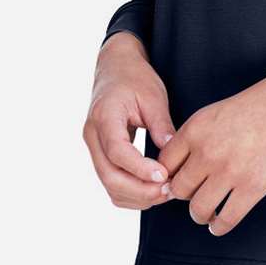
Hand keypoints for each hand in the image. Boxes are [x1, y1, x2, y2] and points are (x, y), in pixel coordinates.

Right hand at [83, 32, 178, 209]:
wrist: (115, 68)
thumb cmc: (134, 78)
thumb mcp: (153, 95)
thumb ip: (161, 124)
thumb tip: (172, 154)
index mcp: (104, 116)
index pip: (118, 152)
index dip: (140, 169)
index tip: (163, 176)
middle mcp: (93, 136)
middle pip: (110, 176)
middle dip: (140, 190)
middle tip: (169, 190)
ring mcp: (94, 147)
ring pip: (109, 185)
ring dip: (136, 196)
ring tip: (165, 192)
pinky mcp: (101, 155)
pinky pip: (111, 182)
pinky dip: (130, 193)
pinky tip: (152, 189)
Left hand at [158, 55, 265, 235]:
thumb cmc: (262, 104)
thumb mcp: (218, 111)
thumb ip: (196, 137)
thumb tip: (181, 167)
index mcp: (196, 128)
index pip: (165, 163)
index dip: (169, 175)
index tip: (179, 179)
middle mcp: (208, 151)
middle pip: (179, 190)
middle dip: (186, 195)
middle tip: (196, 194)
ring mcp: (229, 171)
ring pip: (197, 210)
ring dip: (201, 214)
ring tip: (208, 212)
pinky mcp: (252, 188)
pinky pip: (225, 220)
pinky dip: (220, 226)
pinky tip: (221, 222)